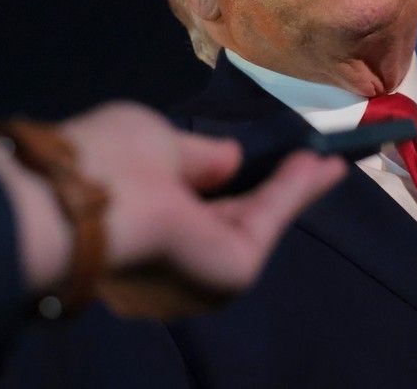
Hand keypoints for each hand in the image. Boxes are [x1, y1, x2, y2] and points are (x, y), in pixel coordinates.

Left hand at [58, 102, 345, 318]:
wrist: (88, 199)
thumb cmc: (106, 160)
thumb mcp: (155, 141)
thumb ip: (197, 157)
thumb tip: (231, 160)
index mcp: (142, 220)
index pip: (194, 201)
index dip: (232, 177)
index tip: (264, 156)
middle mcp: (170, 253)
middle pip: (234, 216)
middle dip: (276, 188)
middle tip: (313, 161)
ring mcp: (198, 269)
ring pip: (254, 220)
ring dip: (293, 189)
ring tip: (328, 161)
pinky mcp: (226, 274)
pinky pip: (264, 224)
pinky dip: (293, 194)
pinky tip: (320, 166)